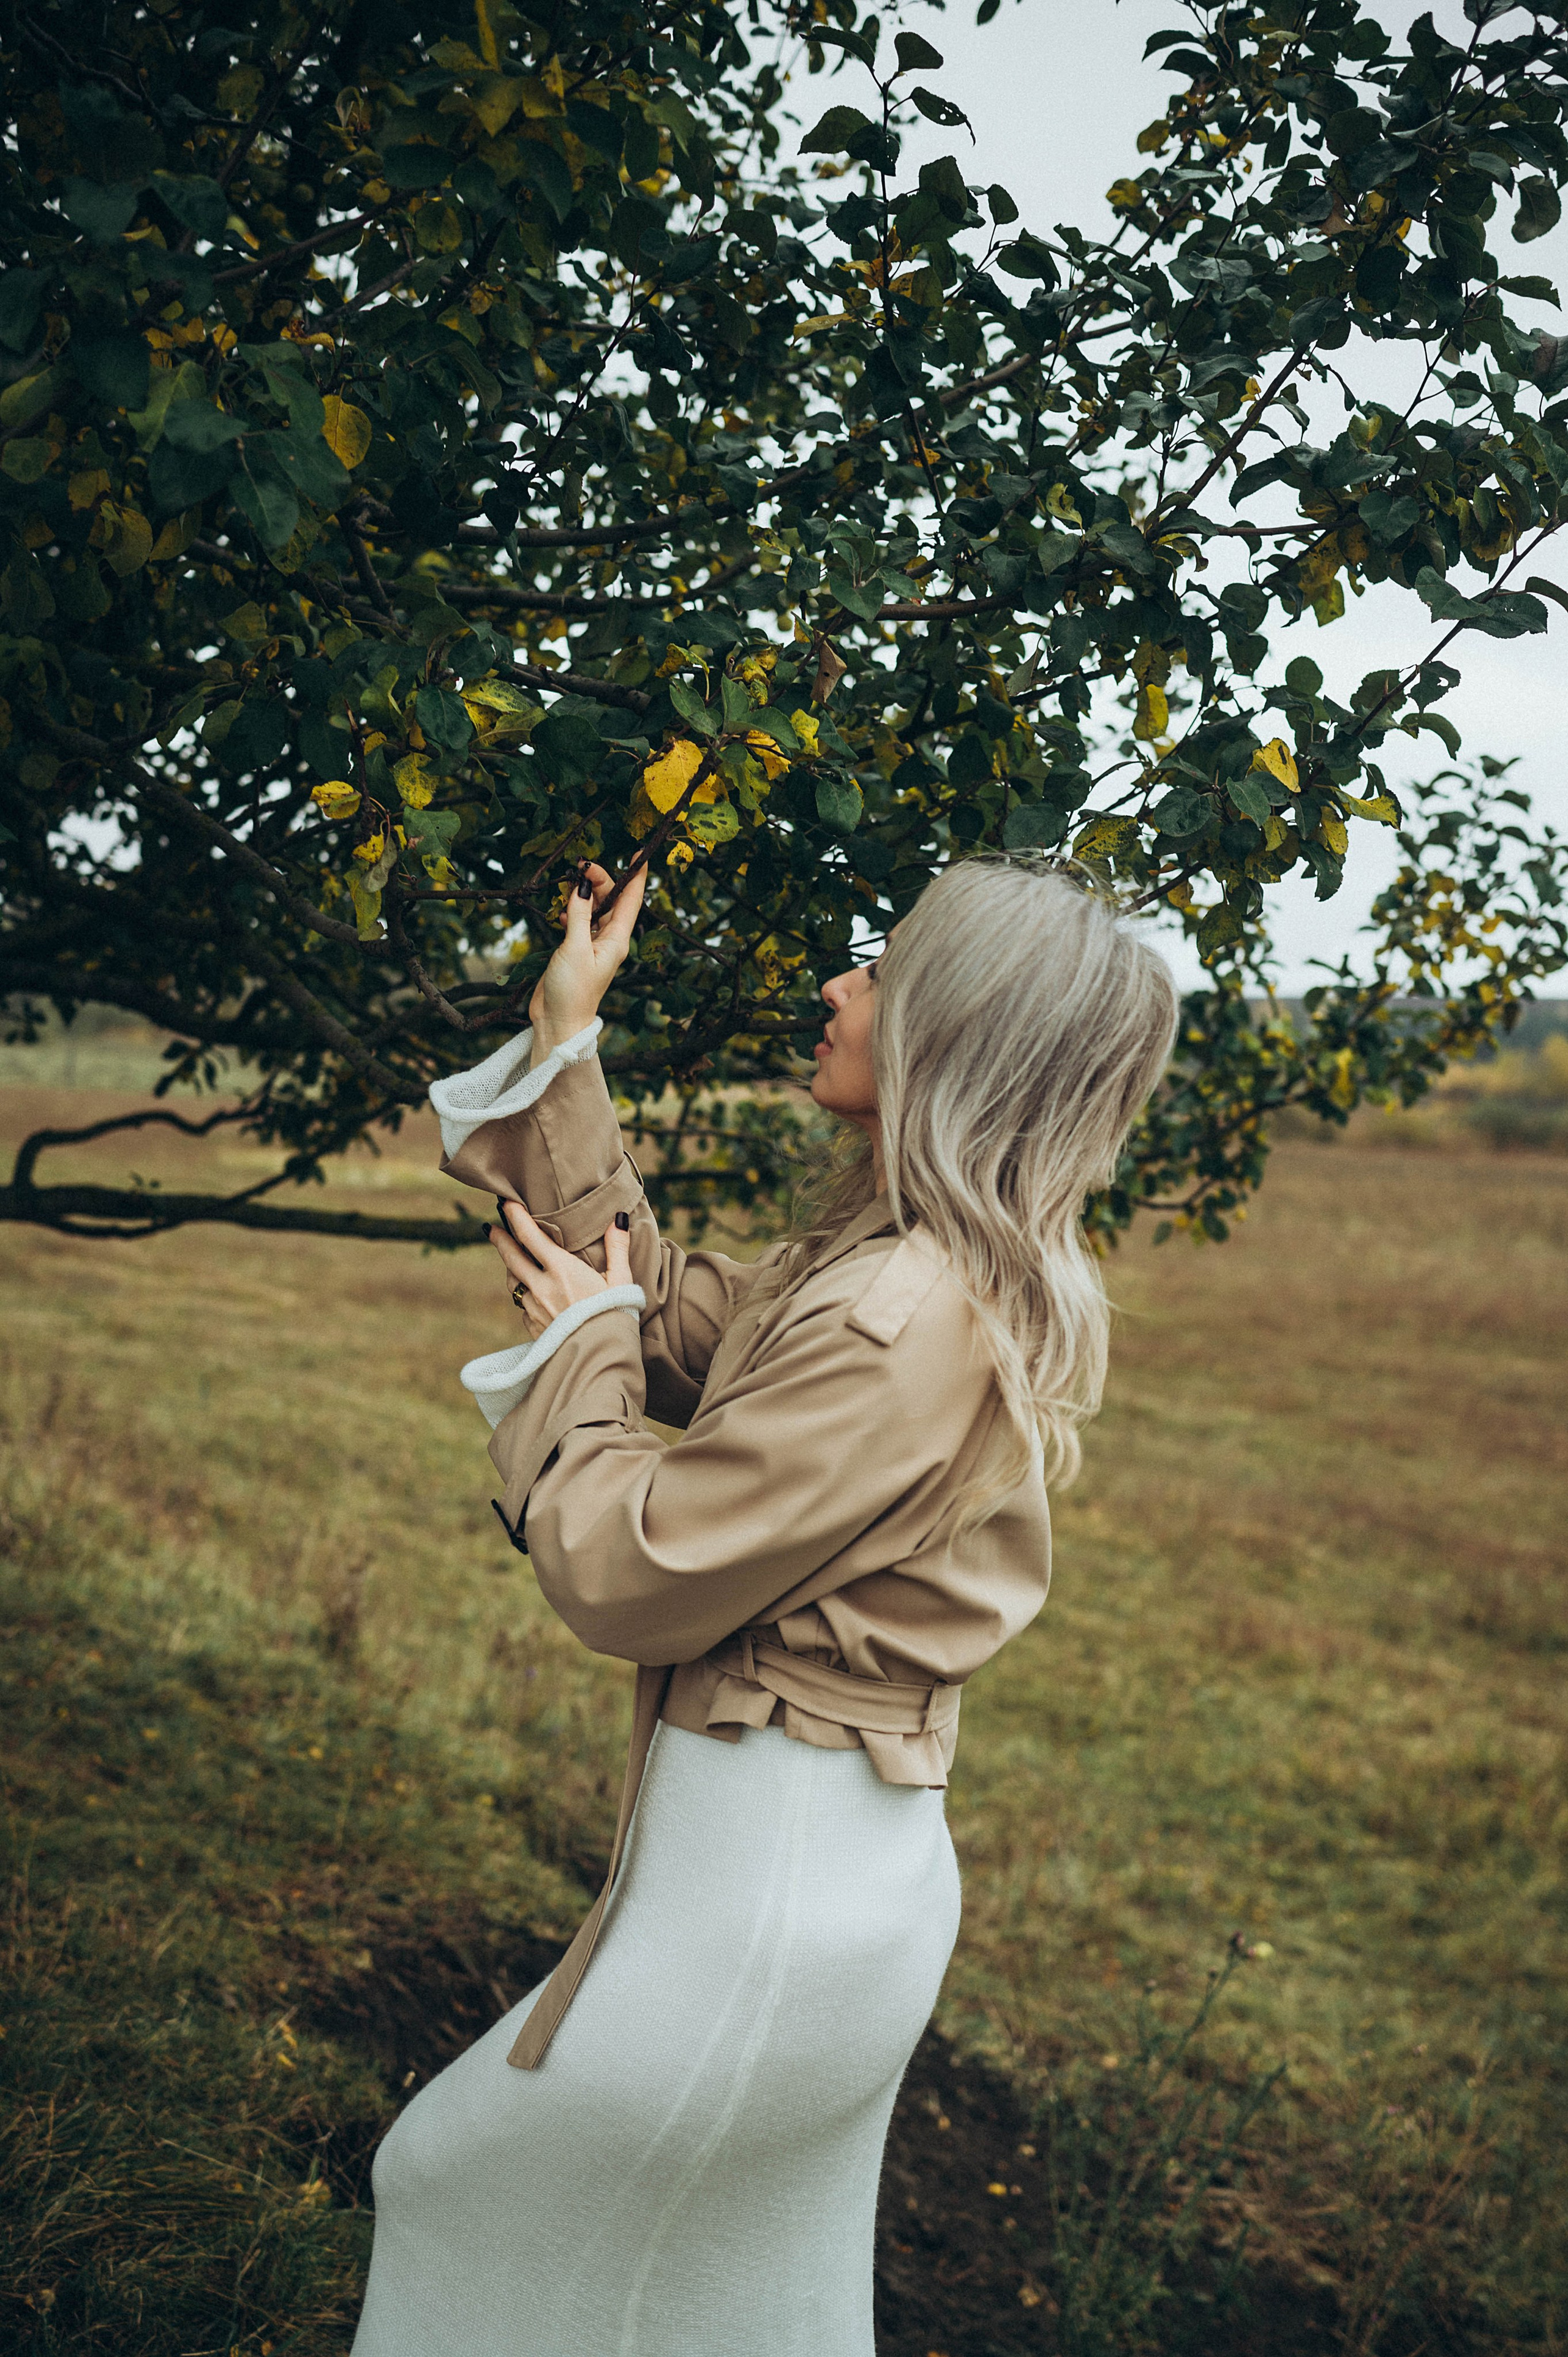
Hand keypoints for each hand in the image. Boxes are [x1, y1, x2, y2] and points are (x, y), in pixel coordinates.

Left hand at [488, 1201, 632, 1338]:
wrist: (600, 1361)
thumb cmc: (615, 1318)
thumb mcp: (621, 1282)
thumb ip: (617, 1248)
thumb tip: (618, 1218)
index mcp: (562, 1270)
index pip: (529, 1236)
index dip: (515, 1216)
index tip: (506, 1202)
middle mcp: (541, 1287)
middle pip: (511, 1257)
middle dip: (500, 1239)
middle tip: (491, 1227)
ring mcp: (534, 1309)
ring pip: (514, 1282)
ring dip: (511, 1268)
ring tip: (513, 1260)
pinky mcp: (533, 1328)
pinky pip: (523, 1306)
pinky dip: (525, 1295)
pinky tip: (533, 1296)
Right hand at [528, 860, 646, 1067]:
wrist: (558, 1022)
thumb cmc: (571, 992)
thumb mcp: (574, 949)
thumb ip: (577, 915)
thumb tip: (579, 886)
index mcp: (617, 939)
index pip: (632, 900)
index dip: (636, 875)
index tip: (639, 852)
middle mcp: (609, 940)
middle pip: (611, 899)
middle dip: (599, 879)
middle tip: (580, 865)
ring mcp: (593, 944)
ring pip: (593, 908)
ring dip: (583, 893)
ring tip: (569, 881)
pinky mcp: (576, 949)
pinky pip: (579, 920)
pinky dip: (571, 910)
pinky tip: (561, 909)